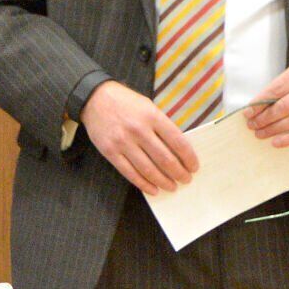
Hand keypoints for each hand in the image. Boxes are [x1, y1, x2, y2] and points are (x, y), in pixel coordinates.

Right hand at [79, 81, 198, 194]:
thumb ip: (162, 126)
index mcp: (152, 116)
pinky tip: (153, 189)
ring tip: (172, 187)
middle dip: (179, 173)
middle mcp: (138, 130)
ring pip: (148, 170)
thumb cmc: (125, 102)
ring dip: (163, 181)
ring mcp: (123, 142)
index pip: (177, 142)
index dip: (188, 158)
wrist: (95, 98)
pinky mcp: (110, 152)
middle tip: (186, 180)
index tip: (194, 167)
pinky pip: (130, 173)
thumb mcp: (148, 107)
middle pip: (164, 159)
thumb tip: (178, 150)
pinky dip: (144, 184)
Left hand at [245, 60, 288, 146]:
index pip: (278, 88)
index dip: (260, 103)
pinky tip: (276, 141)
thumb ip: (281, 87)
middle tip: (252, 125)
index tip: (248, 112)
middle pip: (286, 105)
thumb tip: (255, 108)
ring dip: (274, 129)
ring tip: (260, 133)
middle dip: (265, 118)